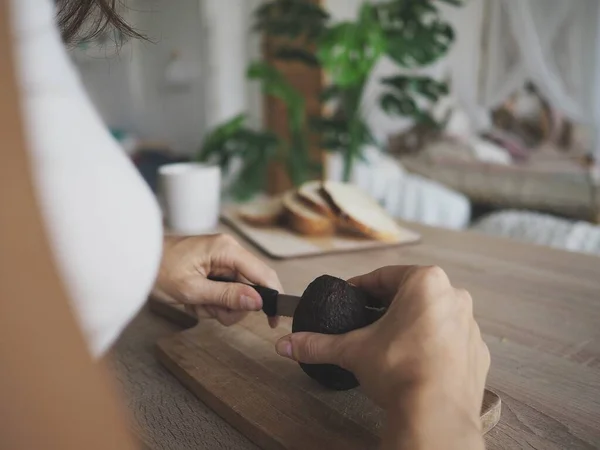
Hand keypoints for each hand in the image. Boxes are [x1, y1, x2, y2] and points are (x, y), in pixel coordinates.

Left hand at [152, 234, 282, 327]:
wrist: (134, 262)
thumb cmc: (157, 270)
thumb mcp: (193, 289)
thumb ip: (227, 296)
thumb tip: (258, 302)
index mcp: (227, 249)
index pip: (263, 274)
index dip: (272, 298)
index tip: (274, 320)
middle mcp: (229, 251)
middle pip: (251, 288)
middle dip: (232, 306)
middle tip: (209, 311)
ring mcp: (222, 260)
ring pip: (238, 294)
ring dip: (219, 307)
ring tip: (195, 305)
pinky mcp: (215, 268)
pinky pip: (225, 291)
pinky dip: (211, 303)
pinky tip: (194, 301)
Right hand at [275, 266, 489, 448]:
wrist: (436, 414)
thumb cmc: (399, 369)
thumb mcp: (353, 351)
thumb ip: (319, 344)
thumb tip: (286, 344)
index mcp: (425, 282)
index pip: (386, 276)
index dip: (363, 287)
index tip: (351, 297)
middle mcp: (454, 296)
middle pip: (412, 293)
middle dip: (389, 305)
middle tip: (368, 320)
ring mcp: (471, 325)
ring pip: (434, 315)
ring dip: (413, 323)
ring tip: (391, 342)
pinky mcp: (478, 352)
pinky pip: (451, 339)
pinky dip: (434, 345)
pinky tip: (417, 361)